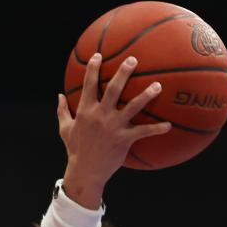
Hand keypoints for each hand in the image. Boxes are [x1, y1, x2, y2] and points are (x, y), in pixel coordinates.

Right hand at [57, 54, 170, 204]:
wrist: (85, 171)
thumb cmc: (75, 150)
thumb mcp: (65, 129)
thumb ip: (62, 111)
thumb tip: (59, 96)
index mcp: (86, 110)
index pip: (89, 83)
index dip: (93, 68)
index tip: (99, 55)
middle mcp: (100, 115)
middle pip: (114, 88)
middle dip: (124, 72)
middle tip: (133, 60)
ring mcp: (113, 127)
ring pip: (133, 106)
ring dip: (146, 95)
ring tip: (158, 85)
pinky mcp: (124, 140)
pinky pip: (143, 132)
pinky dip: (157, 129)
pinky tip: (168, 125)